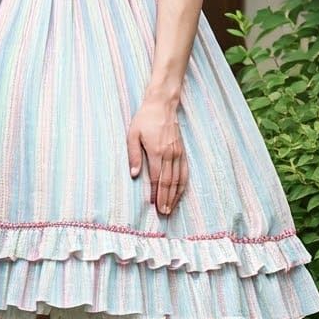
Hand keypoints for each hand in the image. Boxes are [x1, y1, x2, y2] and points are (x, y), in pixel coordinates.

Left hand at [126, 100, 187, 215]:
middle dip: (166, 199)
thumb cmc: (145, 119)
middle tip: (164, 213)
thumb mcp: (133, 134)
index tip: (153, 204)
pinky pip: (184, 171)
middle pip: (168, 182)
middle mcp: (169, 154)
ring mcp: (178, 153)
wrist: (162, 105)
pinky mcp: (182, 151)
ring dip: (175, 195)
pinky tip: (180, 192)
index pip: (156, 178)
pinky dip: (182, 184)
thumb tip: (134, 174)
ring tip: (171, 208)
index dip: (155, 193)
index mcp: (156, 152)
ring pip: (178, 179)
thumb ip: (134, 155)